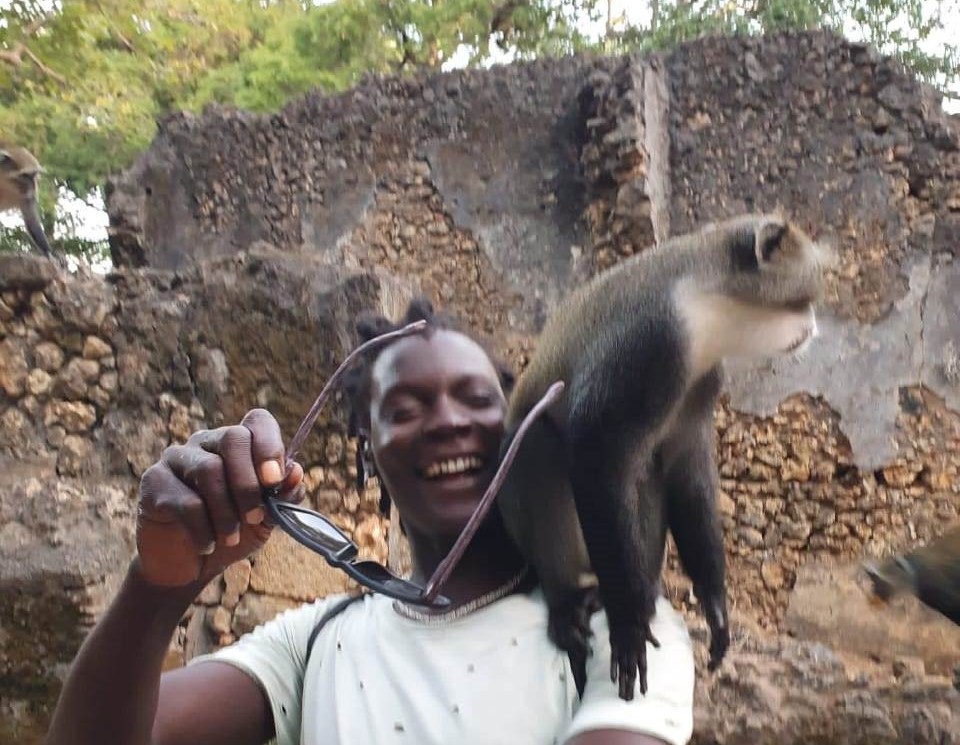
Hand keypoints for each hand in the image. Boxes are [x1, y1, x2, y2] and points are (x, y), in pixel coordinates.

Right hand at [136, 408, 303, 587]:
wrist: (189, 566)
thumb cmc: (232, 534)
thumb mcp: (266, 519)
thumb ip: (283, 497)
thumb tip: (295, 472)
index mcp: (239, 444)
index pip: (258, 421)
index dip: (270, 445)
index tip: (274, 481)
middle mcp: (207, 442)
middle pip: (233, 438)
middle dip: (248, 484)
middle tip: (255, 517)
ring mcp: (177, 458)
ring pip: (209, 469)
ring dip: (226, 512)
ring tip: (230, 538)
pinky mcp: (153, 481)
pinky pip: (185, 500)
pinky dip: (203, 529)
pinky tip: (207, 546)